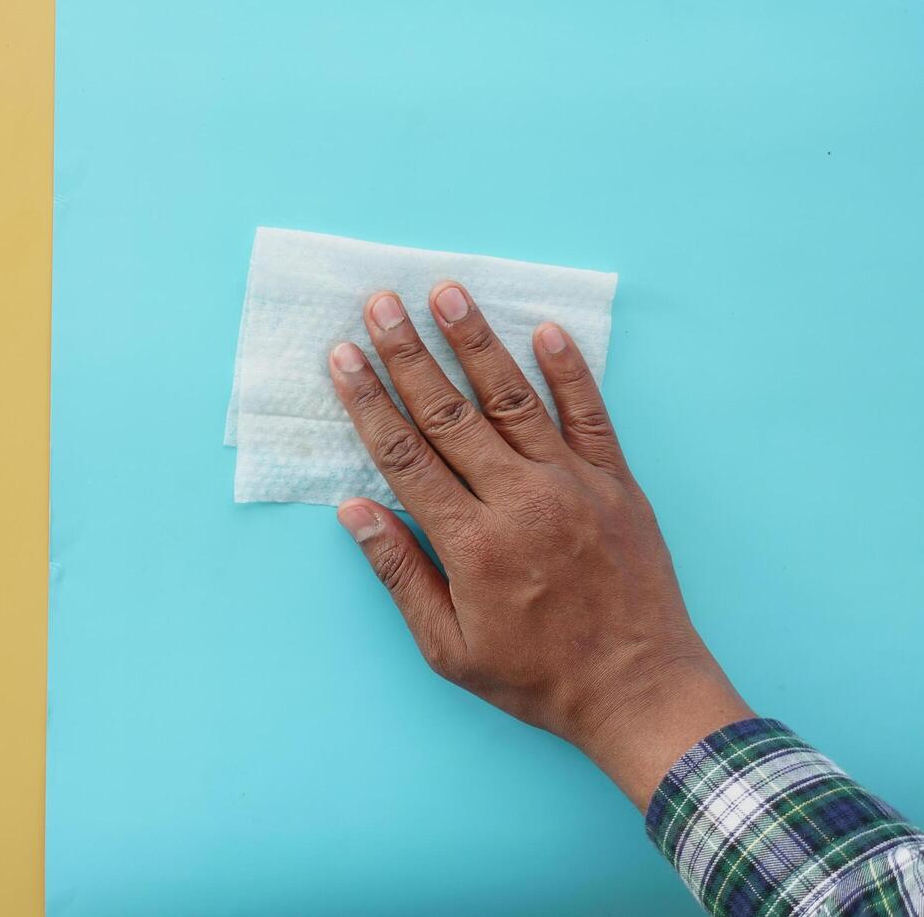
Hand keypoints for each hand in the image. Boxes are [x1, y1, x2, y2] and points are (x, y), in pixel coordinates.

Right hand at [329, 283, 749, 807]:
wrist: (640, 690)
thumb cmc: (538, 678)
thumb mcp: (449, 648)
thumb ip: (401, 573)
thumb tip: (355, 510)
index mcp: (473, 543)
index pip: (405, 456)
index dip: (369, 402)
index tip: (343, 357)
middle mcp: (520, 500)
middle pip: (450, 414)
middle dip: (409, 355)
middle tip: (381, 304)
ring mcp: (574, 484)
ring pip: (514, 399)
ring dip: (476, 343)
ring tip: (447, 294)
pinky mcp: (617, 482)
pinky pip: (590, 414)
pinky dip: (570, 370)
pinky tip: (546, 330)